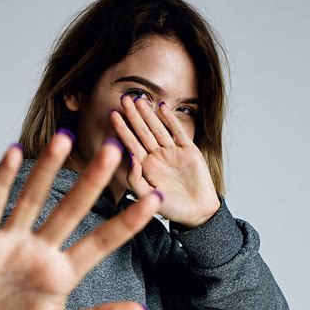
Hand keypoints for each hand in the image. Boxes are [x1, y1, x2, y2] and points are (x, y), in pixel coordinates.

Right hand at [0, 133, 164, 309]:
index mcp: (62, 273)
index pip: (101, 242)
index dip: (126, 222)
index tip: (154, 200)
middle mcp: (40, 251)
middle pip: (71, 210)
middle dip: (92, 181)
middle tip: (114, 150)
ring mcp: (10, 242)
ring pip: (32, 199)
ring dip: (47, 170)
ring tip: (65, 139)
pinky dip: (2, 181)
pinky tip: (15, 154)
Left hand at [109, 95, 220, 227]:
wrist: (196, 212)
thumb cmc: (171, 207)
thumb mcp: (147, 196)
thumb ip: (135, 178)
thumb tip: (129, 156)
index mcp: (145, 166)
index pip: (130, 143)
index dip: (122, 128)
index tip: (112, 114)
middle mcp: (157, 156)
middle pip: (142, 131)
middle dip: (133, 115)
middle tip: (124, 98)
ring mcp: (172, 152)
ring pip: (158, 129)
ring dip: (149, 114)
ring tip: (139, 99)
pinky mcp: (188, 150)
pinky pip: (178, 132)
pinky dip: (171, 120)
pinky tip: (162, 108)